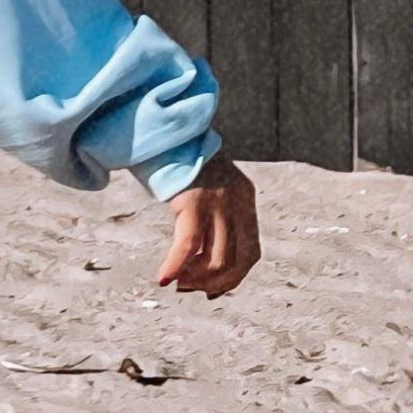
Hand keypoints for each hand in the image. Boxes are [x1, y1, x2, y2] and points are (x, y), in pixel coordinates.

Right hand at [157, 153, 258, 297]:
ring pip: (214, 259)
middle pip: (234, 260)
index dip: (234, 278)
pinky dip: (176, 266)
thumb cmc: (177, 154)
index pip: (250, 252)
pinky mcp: (191, 200)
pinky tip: (163, 278)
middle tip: (189, 289)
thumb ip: (213, 209)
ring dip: (194, 278)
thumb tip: (200, 251)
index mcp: (245, 195)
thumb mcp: (207, 180)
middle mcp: (236, 200)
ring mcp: (216, 200)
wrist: (161, 122)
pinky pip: (188, 245)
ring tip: (176, 283)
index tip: (211, 290)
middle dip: (212, 282)